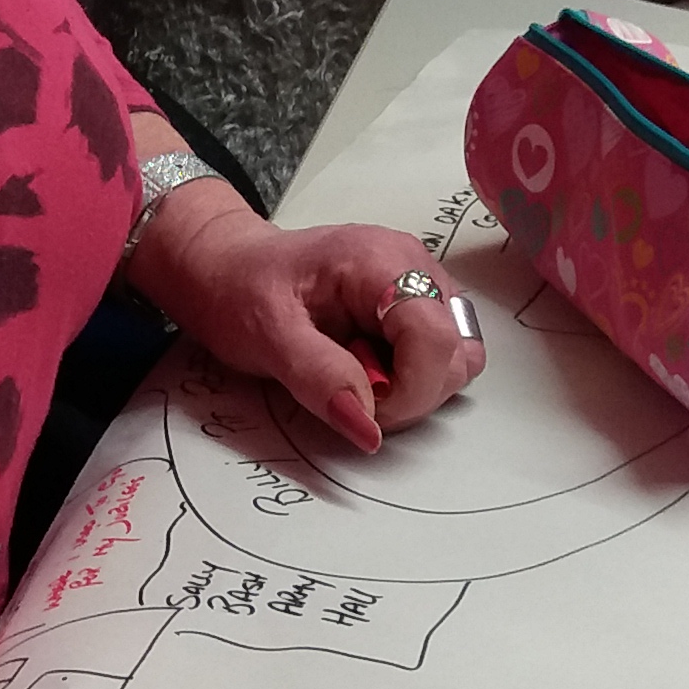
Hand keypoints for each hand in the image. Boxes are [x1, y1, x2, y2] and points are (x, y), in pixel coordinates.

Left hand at [131, 178, 483, 455]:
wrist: (229, 269)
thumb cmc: (241, 288)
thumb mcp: (265, 334)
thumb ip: (318, 377)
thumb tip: (367, 429)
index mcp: (379, 260)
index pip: (434, 336)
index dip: (410, 389)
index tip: (367, 409)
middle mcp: (414, 265)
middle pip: (456, 351)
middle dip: (412, 392)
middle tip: (351, 390)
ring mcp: (422, 285)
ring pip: (459, 357)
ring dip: (417, 386)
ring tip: (360, 375)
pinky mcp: (418, 307)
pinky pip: (443, 355)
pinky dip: (414, 377)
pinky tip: (371, 368)